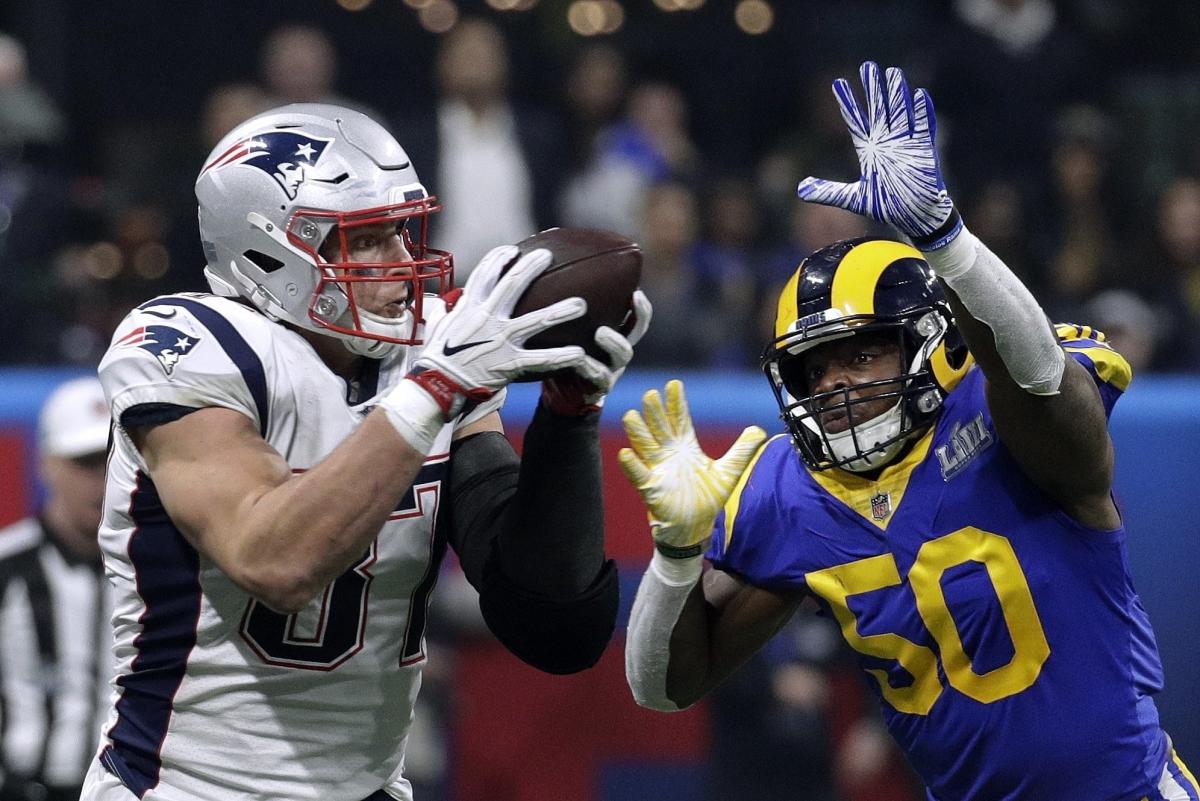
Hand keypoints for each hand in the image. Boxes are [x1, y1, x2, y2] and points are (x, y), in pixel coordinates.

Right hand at [412, 245, 604, 417]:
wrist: (437, 386)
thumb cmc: (436, 360)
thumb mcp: (437, 330)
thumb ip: (446, 315)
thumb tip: (446, 305)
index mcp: (469, 307)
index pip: (485, 274)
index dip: (499, 258)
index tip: (513, 250)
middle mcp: (487, 317)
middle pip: (513, 284)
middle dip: (532, 267)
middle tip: (548, 256)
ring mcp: (500, 340)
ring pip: (536, 320)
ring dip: (560, 311)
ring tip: (581, 304)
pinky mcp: (509, 363)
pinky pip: (540, 359)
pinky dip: (561, 357)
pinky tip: (580, 354)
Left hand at [541, 289, 652, 415]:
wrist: (560, 390)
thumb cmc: (565, 352)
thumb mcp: (570, 329)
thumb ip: (571, 309)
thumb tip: (560, 268)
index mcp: (616, 334)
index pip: (636, 316)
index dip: (641, 306)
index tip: (636, 291)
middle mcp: (618, 350)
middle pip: (638, 331)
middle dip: (639, 315)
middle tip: (632, 299)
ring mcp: (612, 369)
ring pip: (623, 354)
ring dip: (614, 341)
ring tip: (601, 332)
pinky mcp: (600, 387)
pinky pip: (600, 377)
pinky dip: (589, 366)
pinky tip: (577, 358)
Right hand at [619, 380, 766, 558]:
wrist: (695, 526)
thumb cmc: (707, 497)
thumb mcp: (729, 471)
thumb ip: (741, 450)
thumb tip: (759, 430)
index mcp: (686, 447)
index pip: (680, 419)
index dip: (676, 403)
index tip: (674, 384)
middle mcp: (669, 454)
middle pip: (660, 428)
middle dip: (655, 412)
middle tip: (651, 394)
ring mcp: (658, 469)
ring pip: (645, 446)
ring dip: (638, 432)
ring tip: (632, 416)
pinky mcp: (651, 488)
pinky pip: (639, 475)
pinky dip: (632, 465)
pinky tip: (625, 453)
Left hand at [796, 61, 961, 248]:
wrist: (912, 217)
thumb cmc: (886, 205)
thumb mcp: (852, 198)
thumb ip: (828, 191)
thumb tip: (800, 190)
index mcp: (869, 150)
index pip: (855, 120)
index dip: (847, 102)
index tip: (837, 83)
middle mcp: (887, 142)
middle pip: (878, 109)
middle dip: (872, 89)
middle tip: (866, 66)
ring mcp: (906, 144)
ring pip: (900, 112)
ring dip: (897, 94)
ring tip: (892, 73)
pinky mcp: (924, 151)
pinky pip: (924, 127)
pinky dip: (923, 112)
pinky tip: (919, 95)